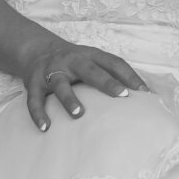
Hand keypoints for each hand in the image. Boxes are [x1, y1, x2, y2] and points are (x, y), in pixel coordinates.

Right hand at [14, 36, 146, 131]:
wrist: (36, 50)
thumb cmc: (74, 62)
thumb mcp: (92, 61)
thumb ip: (112, 75)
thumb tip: (145, 97)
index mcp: (89, 55)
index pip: (113, 62)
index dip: (129, 75)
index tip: (143, 92)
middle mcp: (71, 60)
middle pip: (89, 69)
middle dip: (105, 82)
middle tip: (121, 96)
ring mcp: (50, 71)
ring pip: (59, 84)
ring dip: (69, 98)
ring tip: (79, 114)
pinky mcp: (33, 83)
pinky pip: (34, 99)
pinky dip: (38, 113)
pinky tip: (45, 127)